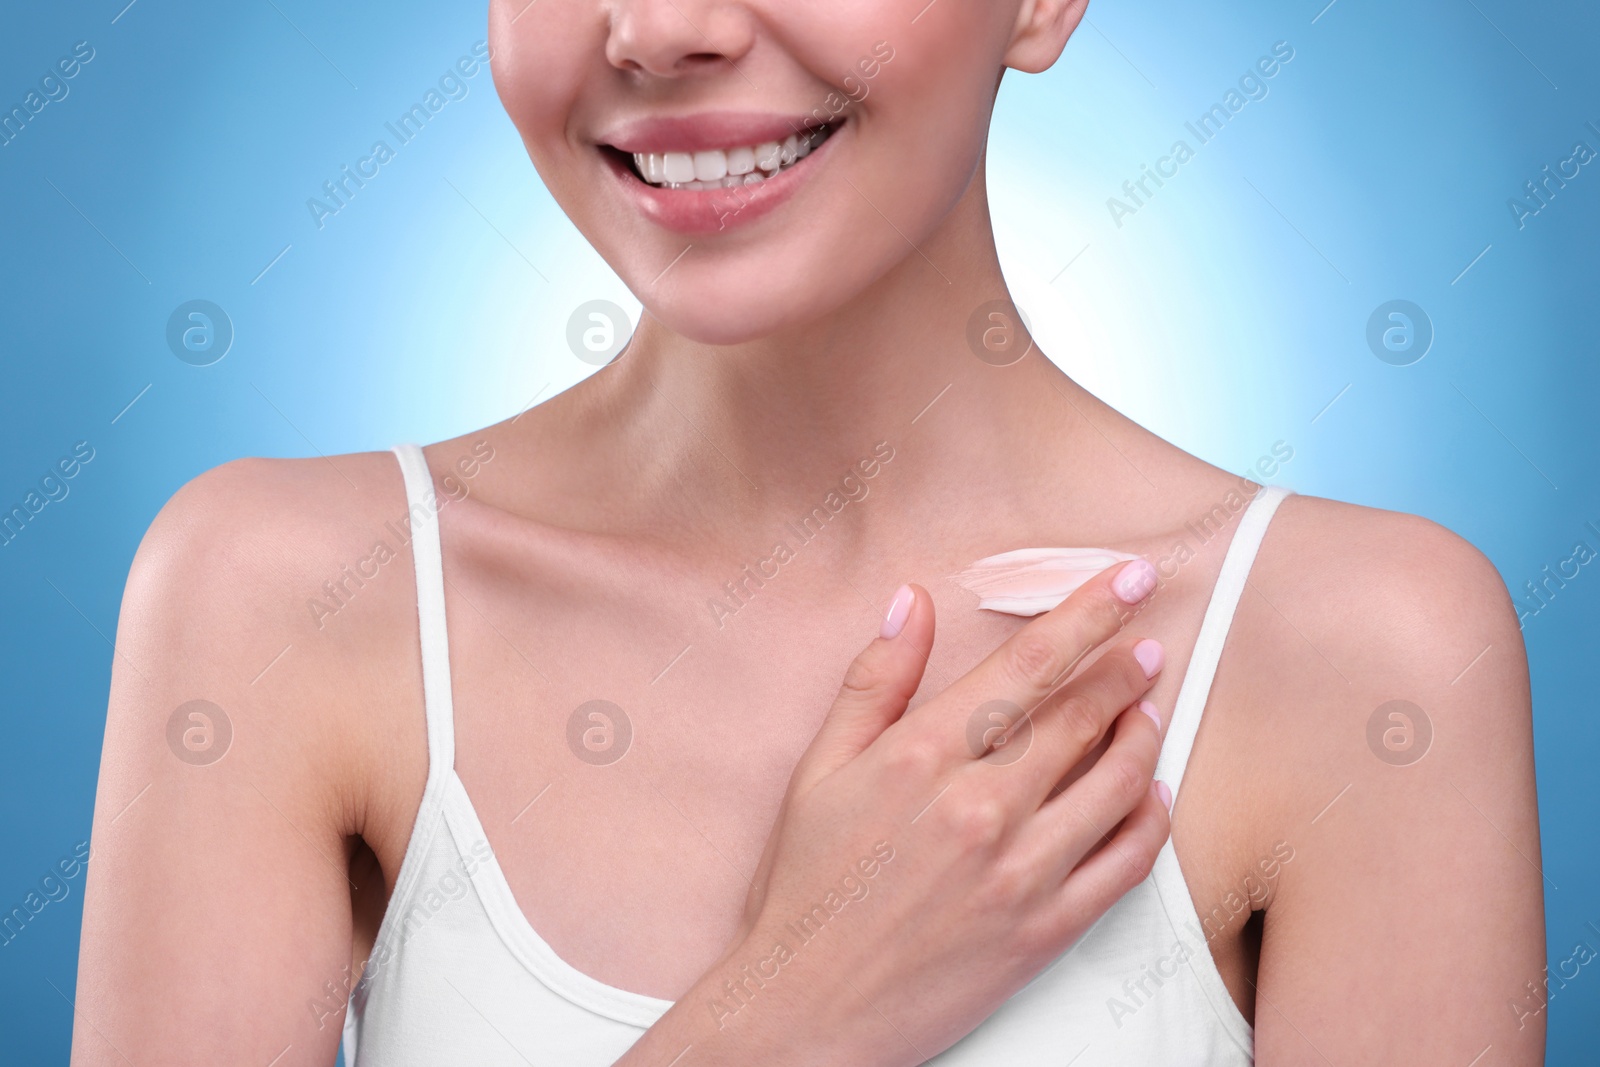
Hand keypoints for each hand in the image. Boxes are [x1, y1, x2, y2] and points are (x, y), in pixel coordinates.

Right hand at [622, 559, 1169, 1066]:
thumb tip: (912, 601)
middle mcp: (979, 806)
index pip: (1028, 665)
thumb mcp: (820, 770)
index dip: (1087, 613)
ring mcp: (1020, 871)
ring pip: (1118, 778)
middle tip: (1145, 643)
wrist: (808, 1009)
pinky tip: (1149, 792)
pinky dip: (1151, 816)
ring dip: (1143, 730)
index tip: (1126, 578)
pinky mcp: (1046, 929)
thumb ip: (875, 681)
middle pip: (1083, 713)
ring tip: (1146, 709)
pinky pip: (1127, 861)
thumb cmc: (808, 887)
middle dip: (1125, 666)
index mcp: (921, 757)